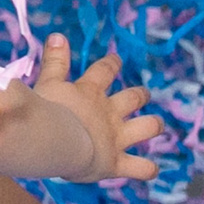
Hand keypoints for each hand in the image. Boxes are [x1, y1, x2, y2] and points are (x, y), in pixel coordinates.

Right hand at [30, 32, 160, 182]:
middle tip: (143, 93)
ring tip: (156, 125)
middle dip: (140, 94)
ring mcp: (117, 138)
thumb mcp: (47, 82)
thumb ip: (54, 61)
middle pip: (133, 98)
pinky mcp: (117, 162)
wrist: (55, 141)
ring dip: (153, 125)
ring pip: (147, 127)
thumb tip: (57, 34)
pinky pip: (140, 167)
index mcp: (91, 92)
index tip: (116, 59)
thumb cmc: (47, 111)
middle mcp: (109, 112)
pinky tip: (151, 169)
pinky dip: (147, 169)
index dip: (111, 63)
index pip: (105, 70)